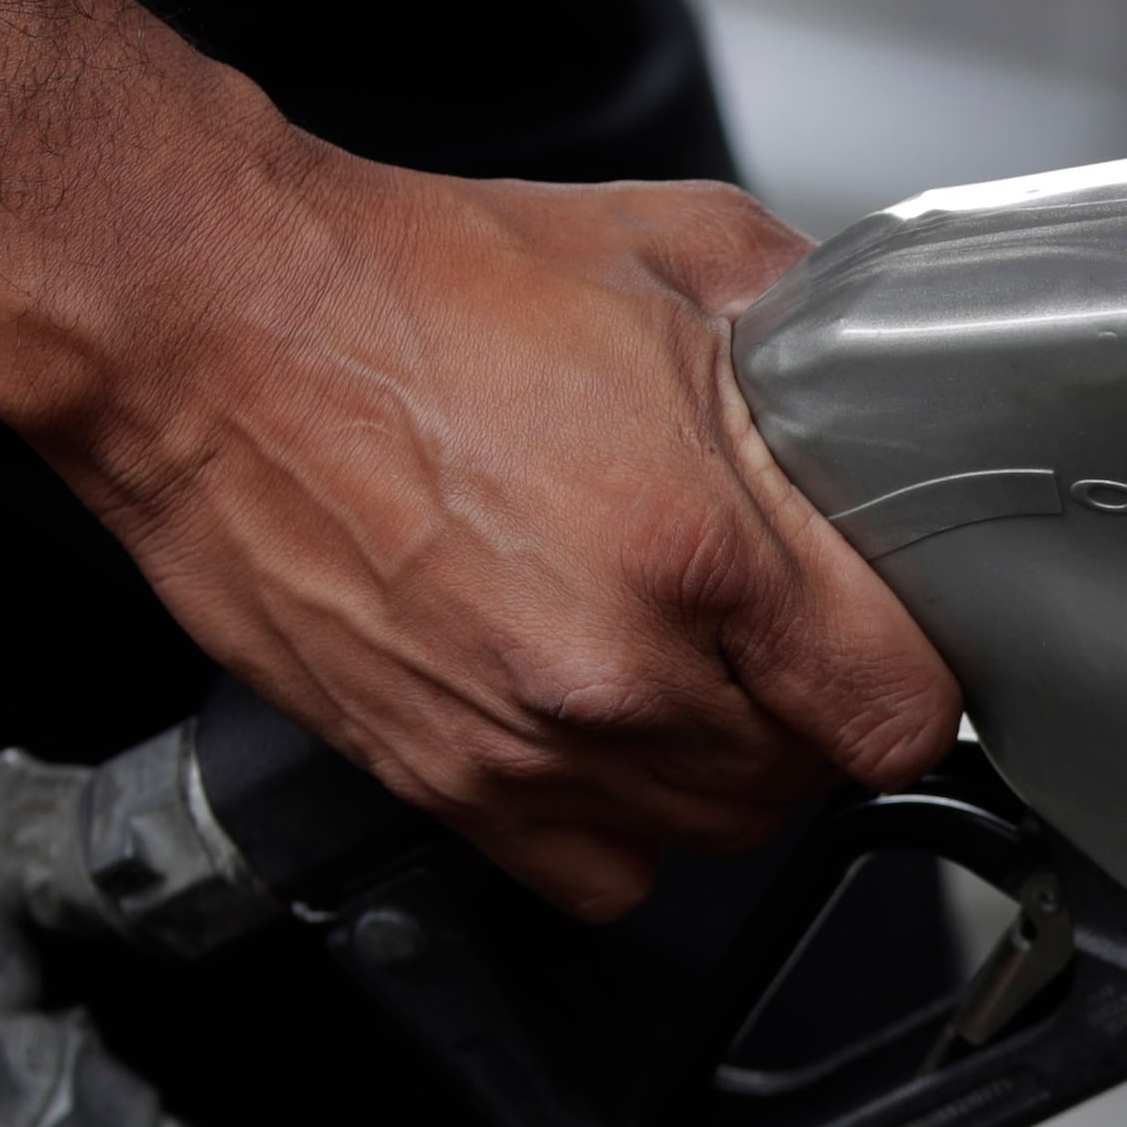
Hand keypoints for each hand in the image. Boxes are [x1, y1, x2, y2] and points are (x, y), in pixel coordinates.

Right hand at [23, 137, 957, 918]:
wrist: (212, 324)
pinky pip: (598, 875)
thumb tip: (892, 387)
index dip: (914, 670)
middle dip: (814, 703)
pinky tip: (605, 725)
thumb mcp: (675, 251)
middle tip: (774, 615)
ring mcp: (522, 746)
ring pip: (713, 834)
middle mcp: (614, 674)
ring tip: (684, 654)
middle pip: (810, 780)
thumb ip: (815, 334)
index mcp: (697, 549)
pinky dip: (621, 823)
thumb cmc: (414, 284)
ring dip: (726, 763)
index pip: (898, 711)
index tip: (890, 633)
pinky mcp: (441, 784)